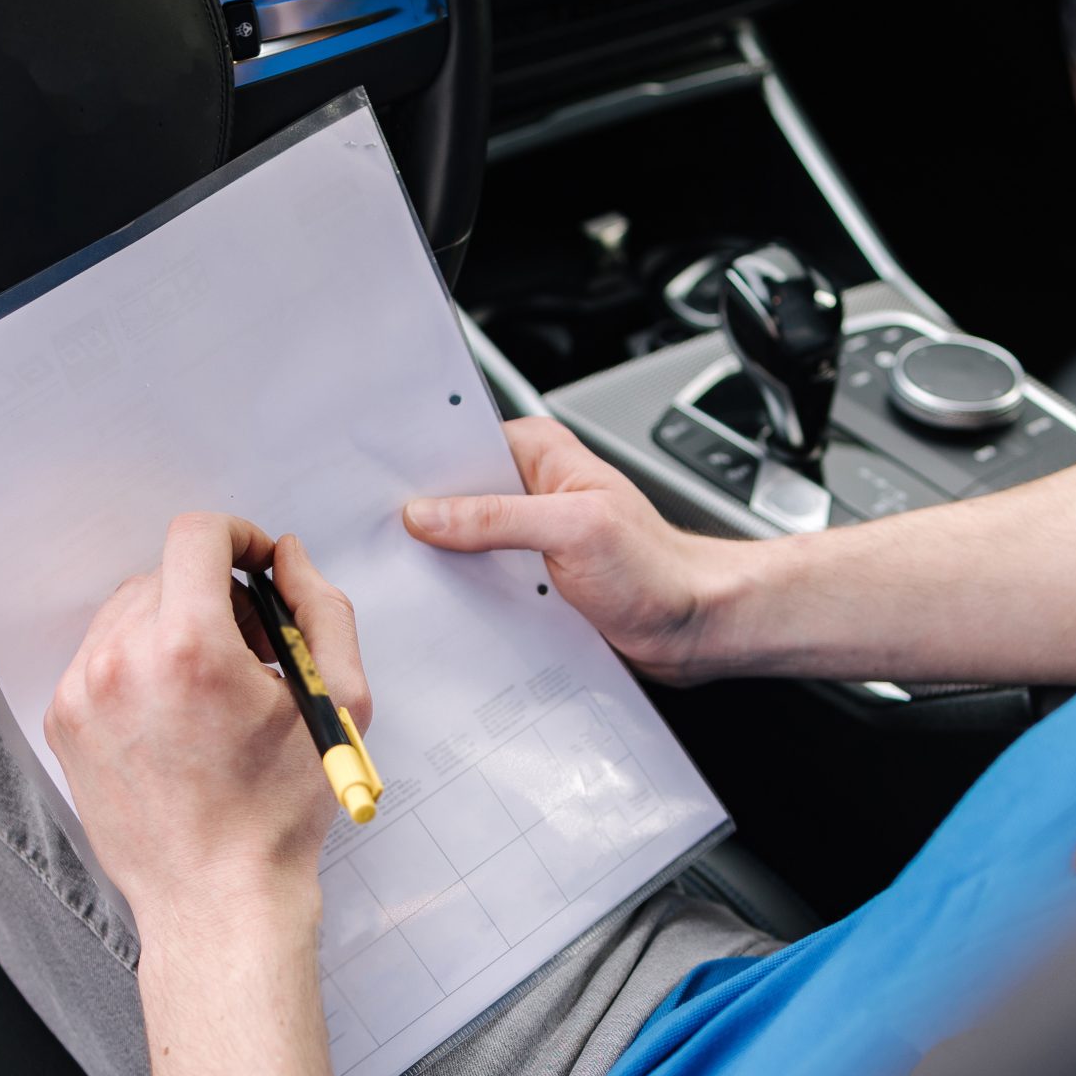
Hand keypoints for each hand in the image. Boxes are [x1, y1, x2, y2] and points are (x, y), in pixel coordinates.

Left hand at [44, 514, 370, 949]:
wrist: (215, 899)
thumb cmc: (279, 813)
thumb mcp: (336, 701)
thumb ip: (321, 609)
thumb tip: (287, 558)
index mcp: (189, 647)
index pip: (196, 535)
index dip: (236, 537)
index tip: (255, 565)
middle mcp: (122, 659)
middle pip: (164, 573)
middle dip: (212, 595)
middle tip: (250, 652)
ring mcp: (82, 692)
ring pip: (128, 612)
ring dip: (172, 627)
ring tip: (211, 690)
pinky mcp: (64, 721)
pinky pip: (102, 657)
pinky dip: (139, 666)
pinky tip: (175, 717)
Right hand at [403, 417, 749, 685]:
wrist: (690, 626)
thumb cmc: (656, 569)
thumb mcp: (575, 530)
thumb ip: (499, 518)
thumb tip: (429, 514)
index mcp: (539, 452)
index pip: (458, 449)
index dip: (421, 473)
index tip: (385, 498)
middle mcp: (530, 487)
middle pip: (453, 499)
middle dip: (427, 524)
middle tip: (398, 546)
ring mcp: (526, 534)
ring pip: (462, 544)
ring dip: (447, 566)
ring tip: (428, 580)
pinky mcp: (527, 575)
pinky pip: (480, 580)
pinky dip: (467, 595)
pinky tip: (456, 607)